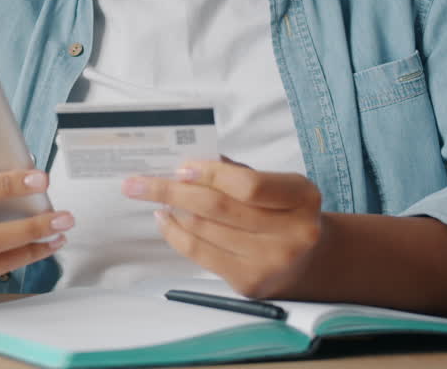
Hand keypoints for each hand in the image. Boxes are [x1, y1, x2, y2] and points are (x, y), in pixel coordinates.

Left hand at [122, 158, 324, 297]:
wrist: (308, 260)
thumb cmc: (281, 212)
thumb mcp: (273, 184)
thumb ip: (235, 171)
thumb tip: (185, 165)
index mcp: (302, 197)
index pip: (248, 185)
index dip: (209, 174)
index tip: (179, 168)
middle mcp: (293, 232)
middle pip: (218, 208)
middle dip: (171, 191)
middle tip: (138, 183)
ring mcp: (270, 261)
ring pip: (204, 230)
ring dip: (172, 210)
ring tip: (154, 198)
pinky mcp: (249, 281)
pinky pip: (199, 253)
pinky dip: (175, 234)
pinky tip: (165, 220)